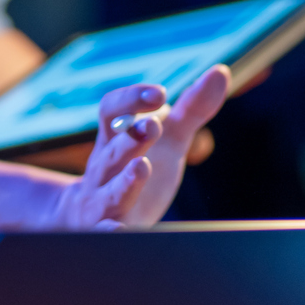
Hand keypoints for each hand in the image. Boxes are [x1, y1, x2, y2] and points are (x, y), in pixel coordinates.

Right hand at [37, 67, 229, 230]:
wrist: (84, 216)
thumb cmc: (133, 171)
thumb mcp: (167, 139)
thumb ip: (192, 108)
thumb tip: (220, 72)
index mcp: (114, 140)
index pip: (112, 111)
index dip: (131, 100)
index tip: (159, 93)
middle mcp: (103, 168)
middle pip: (112, 150)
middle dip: (131, 138)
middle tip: (154, 126)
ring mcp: (102, 201)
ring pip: (109, 190)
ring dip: (125, 179)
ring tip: (142, 167)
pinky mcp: (106, 232)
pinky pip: (104, 232)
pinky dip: (110, 232)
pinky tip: (120, 232)